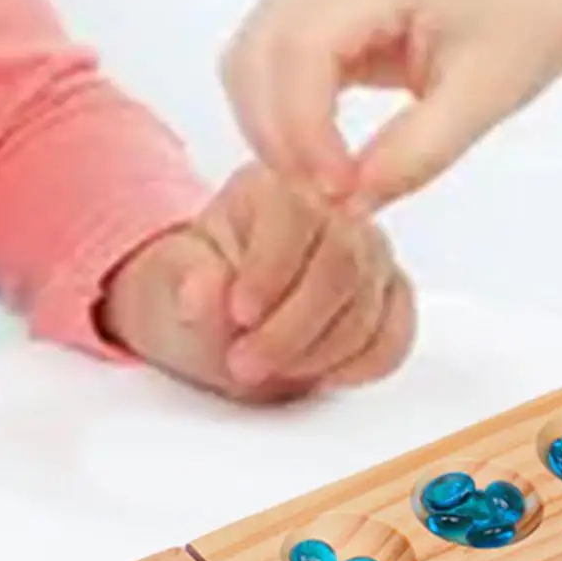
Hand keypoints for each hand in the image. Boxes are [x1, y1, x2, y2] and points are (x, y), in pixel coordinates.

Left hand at [99, 164, 415, 400]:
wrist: (211, 323)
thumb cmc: (191, 294)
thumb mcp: (165, 288)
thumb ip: (184, 284)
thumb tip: (204, 287)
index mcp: (270, 186)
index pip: (294, 212)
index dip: (270, 270)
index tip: (239, 316)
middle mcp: (329, 210)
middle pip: (342, 262)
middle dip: (292, 329)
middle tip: (246, 364)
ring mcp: (366, 251)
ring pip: (370, 303)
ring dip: (318, 354)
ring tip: (270, 370)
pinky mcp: (388, 293)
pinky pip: (395, 333)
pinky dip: (361, 365)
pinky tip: (322, 374)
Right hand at [222, 0, 561, 208]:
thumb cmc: (532, 19)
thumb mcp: (484, 99)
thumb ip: (414, 155)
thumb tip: (349, 205)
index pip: (300, 54)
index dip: (304, 134)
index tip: (336, 193)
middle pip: (255, 57)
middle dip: (278, 139)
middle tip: (326, 199)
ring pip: (251, 60)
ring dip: (273, 128)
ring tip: (325, 180)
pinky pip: (272, 58)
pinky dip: (284, 111)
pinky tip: (324, 151)